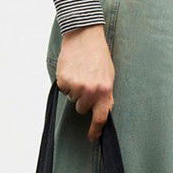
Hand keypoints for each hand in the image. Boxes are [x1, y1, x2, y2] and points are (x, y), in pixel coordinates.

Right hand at [56, 25, 114, 141]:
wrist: (84, 35)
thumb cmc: (98, 56)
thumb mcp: (109, 76)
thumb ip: (106, 95)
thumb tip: (103, 113)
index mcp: (105, 91)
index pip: (100, 118)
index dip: (95, 130)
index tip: (91, 137)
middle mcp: (90, 91)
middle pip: (82, 109)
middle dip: (83, 100)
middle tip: (86, 82)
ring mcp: (76, 86)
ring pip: (72, 99)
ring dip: (75, 90)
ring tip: (80, 73)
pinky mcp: (64, 80)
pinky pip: (64, 89)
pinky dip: (66, 82)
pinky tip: (72, 70)